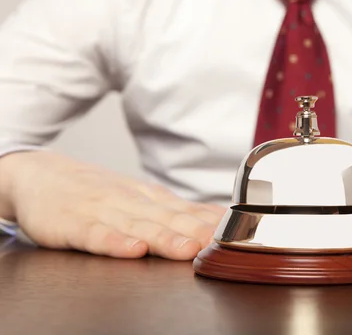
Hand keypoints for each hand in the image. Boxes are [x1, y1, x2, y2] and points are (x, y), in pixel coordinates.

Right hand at [0, 151, 226, 259]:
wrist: (41, 174)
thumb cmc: (98, 192)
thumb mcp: (140, 197)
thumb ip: (177, 211)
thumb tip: (219, 218)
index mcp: (150, 199)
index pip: (187, 211)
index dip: (212, 224)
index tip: (238, 235)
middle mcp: (131, 202)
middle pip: (169, 219)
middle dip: (197, 232)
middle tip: (221, 244)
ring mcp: (103, 211)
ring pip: (138, 226)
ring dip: (164, 238)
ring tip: (189, 248)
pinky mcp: (74, 224)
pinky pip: (96, 234)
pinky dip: (115, 242)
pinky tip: (132, 249)